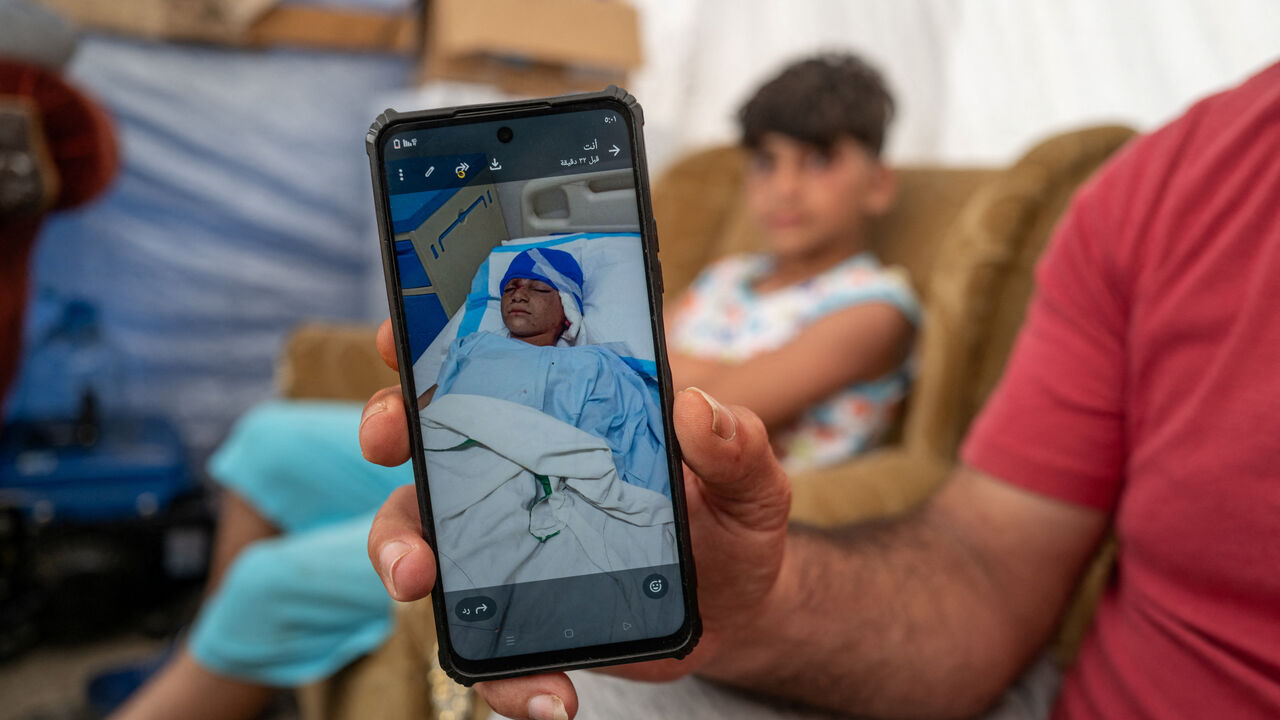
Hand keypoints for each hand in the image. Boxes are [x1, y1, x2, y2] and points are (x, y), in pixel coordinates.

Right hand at [361, 319, 791, 718]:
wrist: (737, 614)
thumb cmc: (734, 525)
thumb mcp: (750, 482)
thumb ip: (735, 444)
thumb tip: (696, 407)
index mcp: (568, 418)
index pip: (489, 364)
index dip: (430, 339)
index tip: (396, 335)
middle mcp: (520, 470)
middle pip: (428, 438)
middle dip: (388, 427)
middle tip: (387, 443)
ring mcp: (506, 539)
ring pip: (420, 535)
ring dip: (399, 552)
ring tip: (421, 584)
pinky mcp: (515, 610)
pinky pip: (481, 645)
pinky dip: (504, 680)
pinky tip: (552, 697)